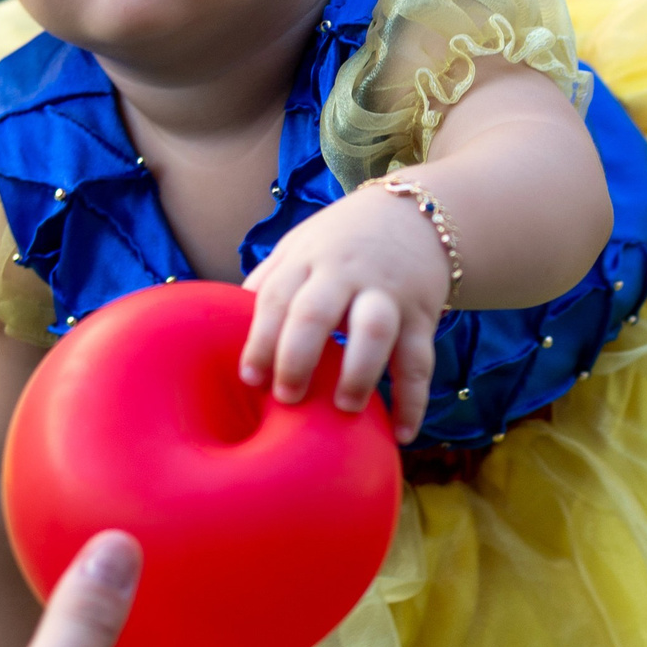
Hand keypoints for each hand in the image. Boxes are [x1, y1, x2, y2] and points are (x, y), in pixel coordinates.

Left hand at [239, 185, 447, 442]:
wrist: (417, 213)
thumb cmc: (344, 241)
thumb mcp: (301, 247)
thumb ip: (270, 283)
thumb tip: (224, 329)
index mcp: (308, 260)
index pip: (276, 298)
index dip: (260, 339)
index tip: (250, 378)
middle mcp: (346, 274)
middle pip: (315, 313)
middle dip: (296, 357)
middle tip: (286, 397)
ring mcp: (387, 294)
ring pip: (374, 331)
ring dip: (359, 372)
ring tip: (345, 409)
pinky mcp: (422, 314)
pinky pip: (420, 361)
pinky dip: (413, 400)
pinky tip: (403, 433)